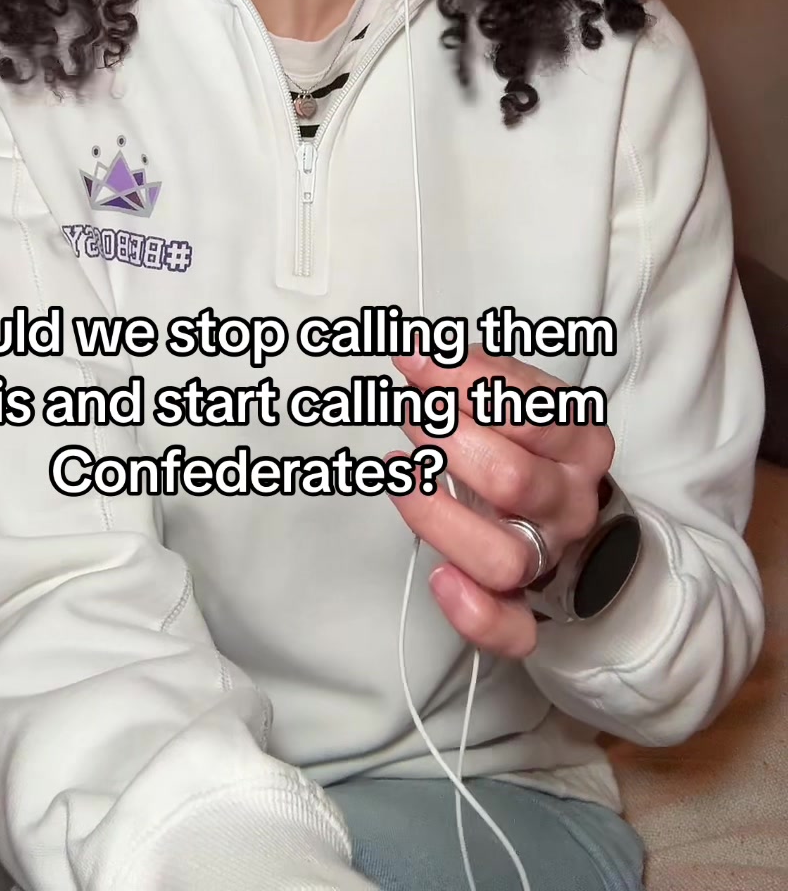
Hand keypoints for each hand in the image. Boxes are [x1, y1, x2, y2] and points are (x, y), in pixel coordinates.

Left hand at [385, 344, 615, 657]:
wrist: (565, 515)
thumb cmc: (529, 447)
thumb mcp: (517, 397)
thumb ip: (477, 375)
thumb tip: (424, 353)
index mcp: (580, 443)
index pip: (534, 411)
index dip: (467, 382)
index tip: (417, 360)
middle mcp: (570, 502)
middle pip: (513, 480)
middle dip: (448, 440)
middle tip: (413, 415)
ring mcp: (551, 557)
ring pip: (503, 556)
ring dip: (439, 513)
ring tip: (402, 472)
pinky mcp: (529, 609)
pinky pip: (513, 630)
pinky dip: (474, 612)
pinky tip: (440, 579)